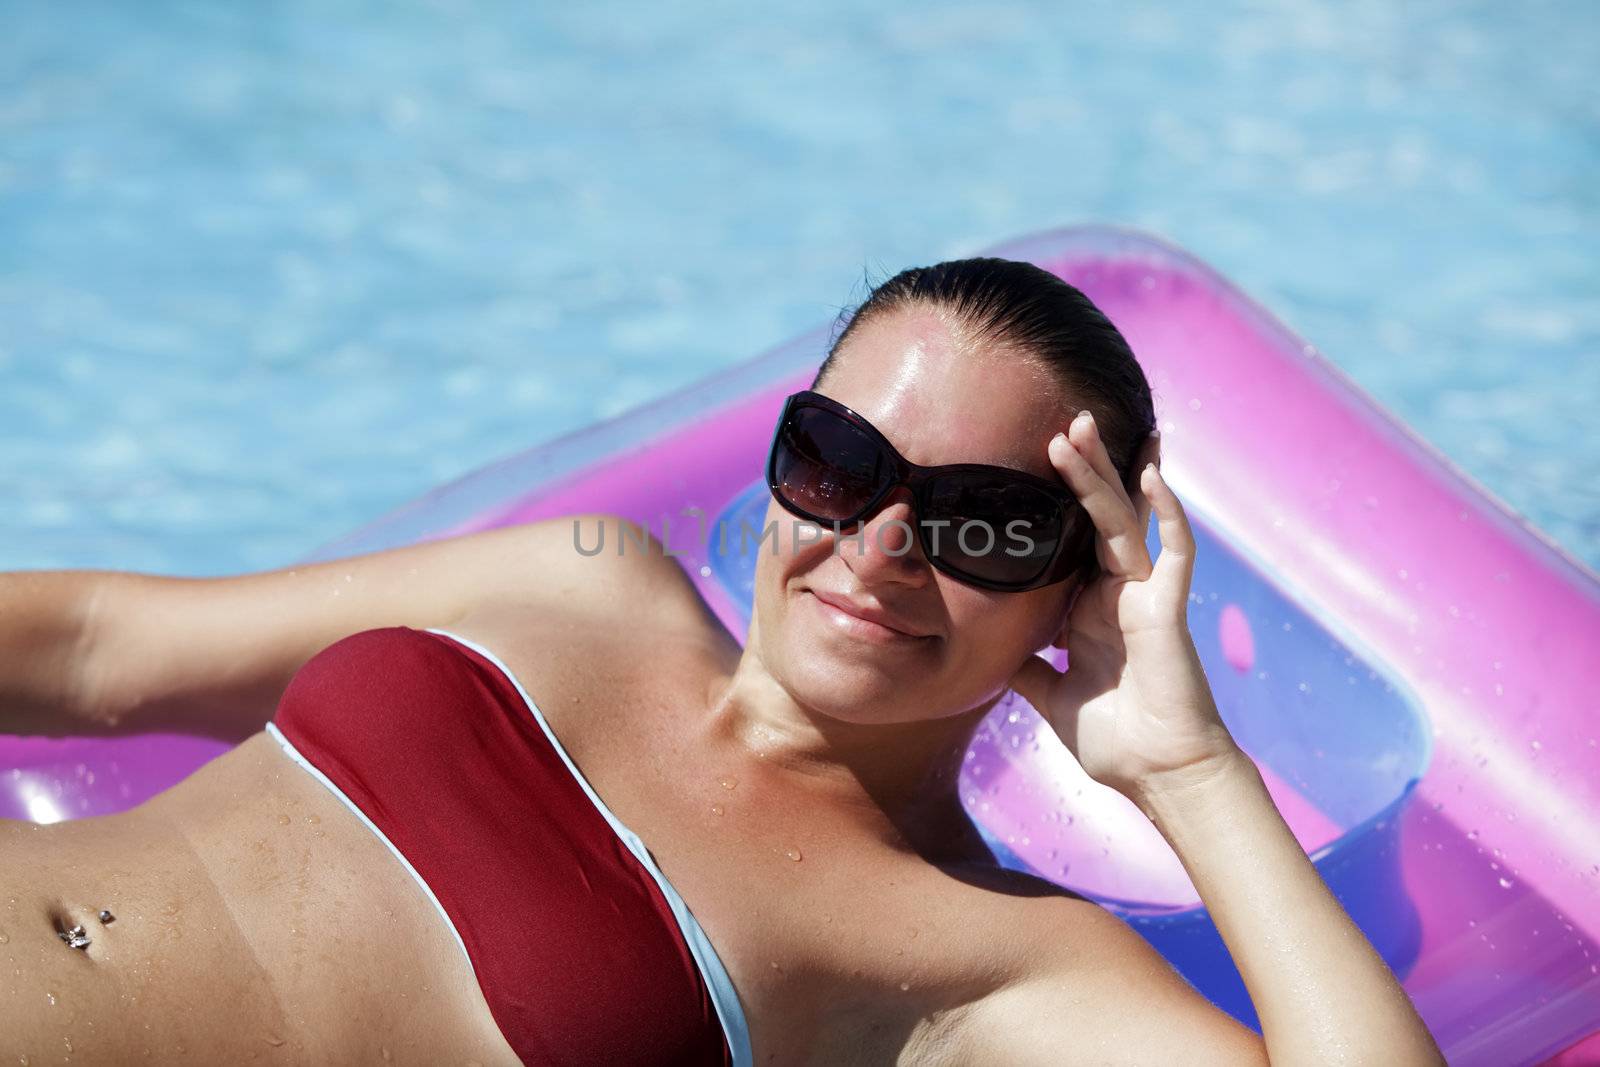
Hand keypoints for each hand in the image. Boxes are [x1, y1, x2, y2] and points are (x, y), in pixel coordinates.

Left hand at [1007, 411, 1241, 804]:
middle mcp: (1118, 593)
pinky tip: (1151, 475)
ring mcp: (1145, 596)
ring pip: (1123, 521)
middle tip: (1065, 421)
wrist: (1158, 774)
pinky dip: (1165, 512)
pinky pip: (1173, 550)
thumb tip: (995, 657)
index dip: (1060, 502)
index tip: (1036, 461)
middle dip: (1083, 469)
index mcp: (1091, 609)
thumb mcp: (1052, 697)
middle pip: (1098, 517)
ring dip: (1104, 475)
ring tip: (1080, 430)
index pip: (1073, 540)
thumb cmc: (1114, 740)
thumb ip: (1029, 671)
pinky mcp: (1168, 607)